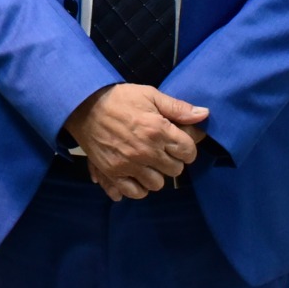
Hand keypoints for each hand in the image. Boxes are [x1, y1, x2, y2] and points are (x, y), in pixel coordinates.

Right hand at [64, 84, 207, 194]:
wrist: (84, 105)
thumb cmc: (120, 98)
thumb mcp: (150, 95)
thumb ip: (178, 108)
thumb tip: (204, 115)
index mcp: (158, 130)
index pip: (188, 152)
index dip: (186, 147)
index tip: (177, 142)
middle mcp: (146, 150)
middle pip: (175, 170)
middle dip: (172, 160)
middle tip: (161, 150)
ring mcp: (129, 164)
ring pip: (158, 184)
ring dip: (156, 174)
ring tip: (148, 162)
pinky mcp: (113, 173)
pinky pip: (135, 192)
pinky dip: (138, 187)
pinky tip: (136, 174)